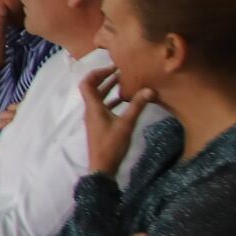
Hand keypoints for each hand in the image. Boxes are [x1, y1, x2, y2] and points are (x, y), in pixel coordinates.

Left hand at [76, 62, 153, 179]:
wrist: (102, 167)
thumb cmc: (111, 145)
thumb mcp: (126, 124)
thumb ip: (137, 106)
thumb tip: (149, 89)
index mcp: (92, 107)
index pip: (87, 83)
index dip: (97, 72)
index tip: (113, 68)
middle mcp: (90, 110)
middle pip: (92, 88)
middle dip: (105, 78)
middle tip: (120, 71)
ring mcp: (94, 118)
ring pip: (99, 98)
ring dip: (109, 89)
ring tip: (124, 81)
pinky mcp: (100, 125)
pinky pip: (103, 108)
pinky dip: (112, 101)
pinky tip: (125, 100)